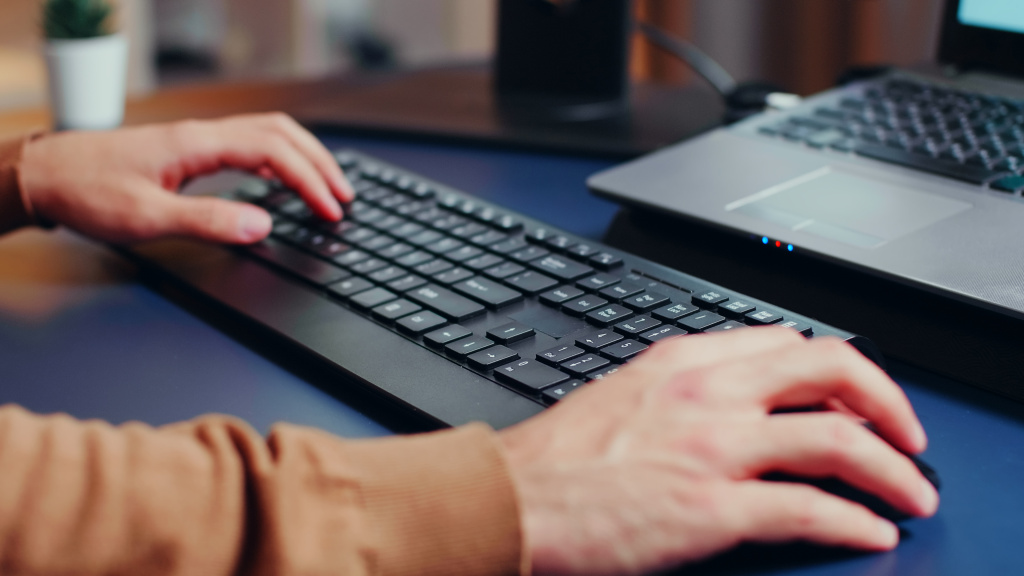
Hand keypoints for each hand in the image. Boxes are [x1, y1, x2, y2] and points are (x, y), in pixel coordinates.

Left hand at [20, 113, 352, 243]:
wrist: (46, 176)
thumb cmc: (87, 192)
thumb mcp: (147, 217)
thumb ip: (208, 221)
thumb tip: (262, 224)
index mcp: (197, 145)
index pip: (273, 150)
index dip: (309, 180)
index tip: (331, 210)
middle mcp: (202, 135)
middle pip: (281, 133)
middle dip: (320, 162)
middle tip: (345, 196)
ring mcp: (197, 140)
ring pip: (268, 133)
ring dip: (303, 157)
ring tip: (327, 186)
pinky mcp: (189, 151)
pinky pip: (249, 144)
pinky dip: (279, 160)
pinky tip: (283, 180)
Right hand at [500, 328, 937, 574]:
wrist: (508, 499)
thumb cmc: (556, 457)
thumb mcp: (625, 395)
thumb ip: (682, 388)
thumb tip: (734, 403)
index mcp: (683, 362)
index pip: (788, 344)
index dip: (839, 370)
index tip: (857, 398)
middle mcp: (706, 393)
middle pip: (830, 371)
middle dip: (887, 403)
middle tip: (907, 437)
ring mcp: (711, 448)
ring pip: (837, 440)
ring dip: (892, 470)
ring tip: (910, 494)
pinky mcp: (709, 508)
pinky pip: (809, 508)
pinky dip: (854, 522)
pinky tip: (869, 533)